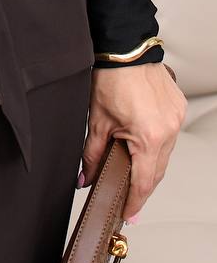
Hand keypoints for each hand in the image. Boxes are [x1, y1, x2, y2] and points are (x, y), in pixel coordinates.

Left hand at [80, 62, 186, 222]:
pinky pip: (168, 135)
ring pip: (165, 154)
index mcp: (149, 138)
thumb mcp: (96, 121)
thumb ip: (91, 154)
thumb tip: (85, 177)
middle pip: (156, 171)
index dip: (134, 202)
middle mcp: (168, 131)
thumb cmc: (110, 78)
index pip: (143, 182)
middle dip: (142, 186)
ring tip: (133, 170)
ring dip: (150, 164)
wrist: (124, 48)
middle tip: (128, 199)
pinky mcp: (178, 107)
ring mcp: (176, 119)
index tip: (128, 214)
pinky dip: (156, 143)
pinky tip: (143, 143)